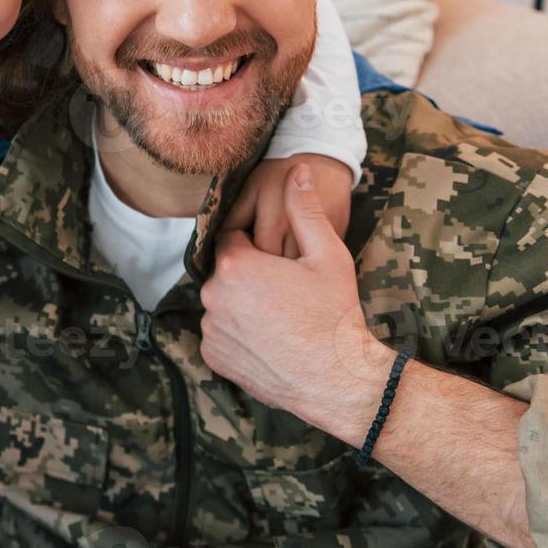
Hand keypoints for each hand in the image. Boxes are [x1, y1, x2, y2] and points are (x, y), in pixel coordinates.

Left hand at [200, 163, 392, 434]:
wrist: (337, 377)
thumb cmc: (334, 313)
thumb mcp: (327, 254)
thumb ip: (305, 209)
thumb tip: (297, 170)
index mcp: (235, 265)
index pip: (232, 238)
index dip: (256, 245)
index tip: (278, 259)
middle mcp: (212, 295)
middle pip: (227, 272)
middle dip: (250, 275)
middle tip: (286, 290)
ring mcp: (210, 329)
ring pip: (223, 304)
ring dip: (241, 305)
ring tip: (280, 317)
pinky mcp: (214, 357)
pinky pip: (221, 334)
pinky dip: (238, 334)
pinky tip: (269, 337)